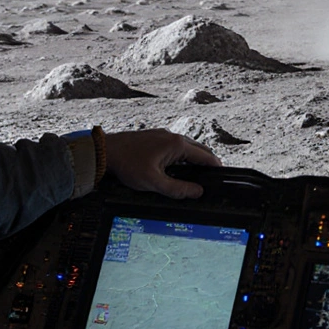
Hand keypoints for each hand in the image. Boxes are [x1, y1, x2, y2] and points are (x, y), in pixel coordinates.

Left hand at [104, 128, 221, 198]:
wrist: (106, 151)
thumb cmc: (128, 164)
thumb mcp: (154, 182)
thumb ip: (177, 189)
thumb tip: (197, 192)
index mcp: (177, 145)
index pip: (205, 157)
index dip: (216, 168)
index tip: (223, 177)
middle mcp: (173, 137)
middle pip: (199, 151)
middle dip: (207, 164)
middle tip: (211, 179)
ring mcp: (164, 136)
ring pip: (187, 148)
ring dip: (194, 160)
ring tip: (196, 175)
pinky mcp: (155, 138)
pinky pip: (176, 147)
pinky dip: (182, 157)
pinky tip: (177, 167)